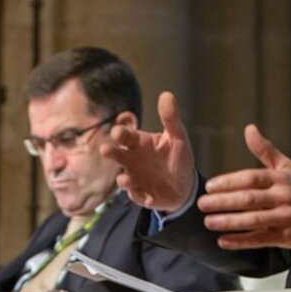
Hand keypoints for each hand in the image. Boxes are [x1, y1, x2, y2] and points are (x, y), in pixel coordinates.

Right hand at [99, 91, 197, 212]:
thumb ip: (171, 118)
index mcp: (139, 144)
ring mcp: (136, 179)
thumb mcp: (178, 137)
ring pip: (124, 180)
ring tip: (125, 179)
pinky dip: (139, 197)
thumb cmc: (178, 157)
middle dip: (111, 153)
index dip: (121, 134)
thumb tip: (167, 94)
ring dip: (124, 180)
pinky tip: (144, 196)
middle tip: (105, 150)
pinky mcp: (143, 196)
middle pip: (118, 156)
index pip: (126, 137)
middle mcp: (132, 161)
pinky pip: (138, 197)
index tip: (117, 131)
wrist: (185, 185)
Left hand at [197, 124, 290, 249]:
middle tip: (201, 204)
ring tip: (208, 222)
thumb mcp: (286, 167)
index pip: (251, 178)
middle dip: (223, 202)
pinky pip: (260, 239)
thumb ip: (265, 150)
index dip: (229, 182)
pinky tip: (223, 241)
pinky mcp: (287, 237)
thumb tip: (248, 129)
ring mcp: (285, 218)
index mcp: (280, 178)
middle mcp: (283, 197)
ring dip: (229, 222)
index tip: (209, 186)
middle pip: (249, 199)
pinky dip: (241, 241)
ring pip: (253, 219)